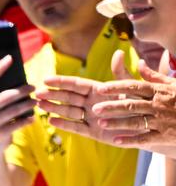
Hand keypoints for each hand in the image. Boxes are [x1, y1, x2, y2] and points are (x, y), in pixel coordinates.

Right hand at [0, 57, 37, 157]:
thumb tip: (18, 80)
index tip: (10, 58)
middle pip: (6, 96)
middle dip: (22, 90)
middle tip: (33, 87)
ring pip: (14, 110)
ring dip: (28, 104)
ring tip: (36, 102)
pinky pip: (18, 124)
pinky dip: (27, 120)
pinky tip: (32, 118)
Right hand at [42, 54, 175, 152]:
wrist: (147, 127)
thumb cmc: (140, 105)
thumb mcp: (130, 88)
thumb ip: (120, 73)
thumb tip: (118, 52)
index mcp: (99, 90)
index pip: (76, 84)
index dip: (61, 82)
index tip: (46, 79)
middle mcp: (92, 102)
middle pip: (68, 97)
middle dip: (53, 95)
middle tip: (38, 94)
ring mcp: (90, 117)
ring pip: (69, 111)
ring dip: (54, 108)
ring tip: (41, 105)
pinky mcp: (92, 132)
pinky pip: (76, 127)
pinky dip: (64, 124)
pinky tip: (51, 121)